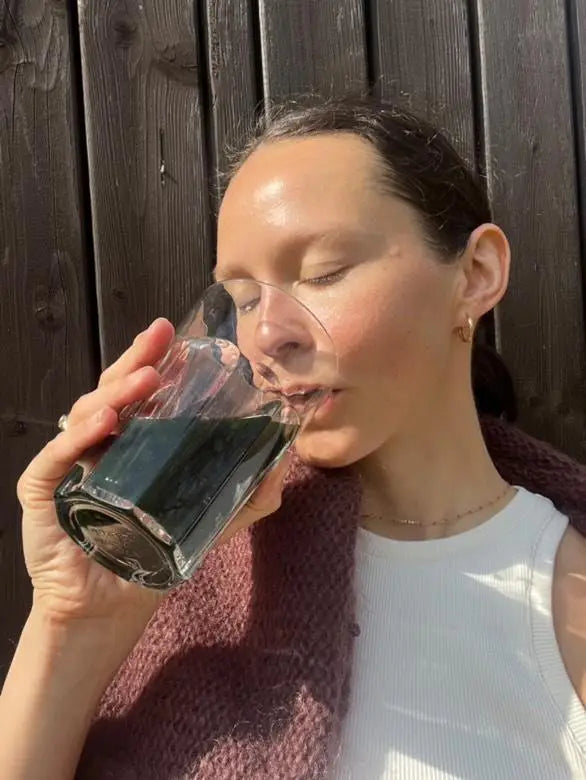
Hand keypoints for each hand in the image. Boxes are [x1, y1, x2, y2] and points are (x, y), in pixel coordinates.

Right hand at [16, 318, 288, 634]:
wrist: (110, 607)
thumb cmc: (153, 556)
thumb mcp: (208, 520)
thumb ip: (247, 494)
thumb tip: (284, 460)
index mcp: (133, 442)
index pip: (143, 393)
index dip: (157, 361)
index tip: (179, 337)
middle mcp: (99, 442)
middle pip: (114, 389)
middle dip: (137, 359)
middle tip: (161, 337)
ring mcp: (70, 462)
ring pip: (87, 411)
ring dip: (117, 391)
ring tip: (148, 378)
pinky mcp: (43, 490)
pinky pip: (58, 455)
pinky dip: (78, 435)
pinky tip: (105, 420)